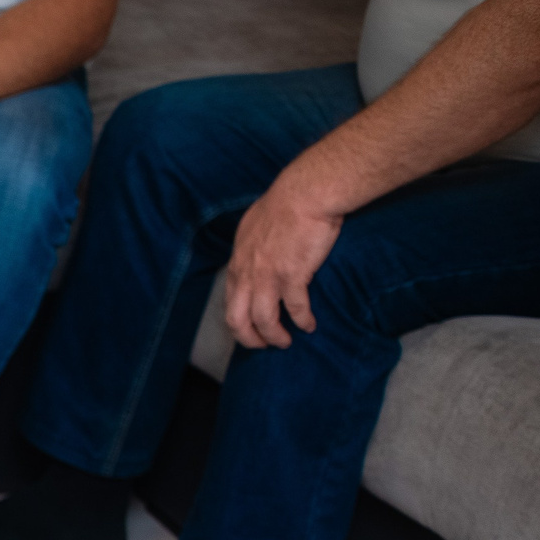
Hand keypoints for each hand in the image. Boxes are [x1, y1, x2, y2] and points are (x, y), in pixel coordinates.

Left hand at [224, 176, 341, 349]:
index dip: (238, 321)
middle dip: (249, 338)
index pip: (230, 301)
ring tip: (286, 342)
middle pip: (238, 319)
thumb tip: (256, 255)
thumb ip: (252, 246)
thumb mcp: (254, 226)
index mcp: (237, 262)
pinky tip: (309, 325)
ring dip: (275, 336)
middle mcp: (247, 274)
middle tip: (263, 346)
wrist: (306, 193)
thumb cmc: (285, 203)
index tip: (249, 329)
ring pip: (264, 320)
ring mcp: (268, 277)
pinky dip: (302, 320)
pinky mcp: (293, 277)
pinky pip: (295, 309)